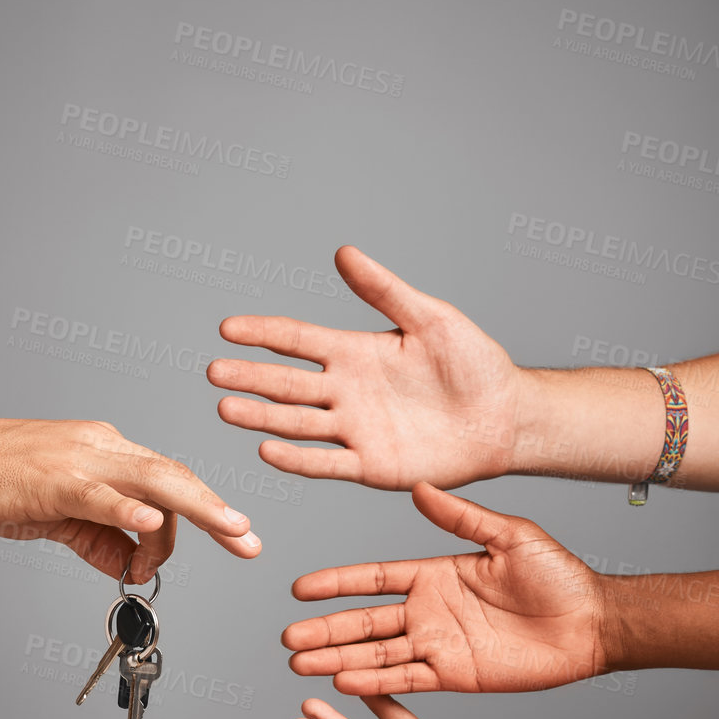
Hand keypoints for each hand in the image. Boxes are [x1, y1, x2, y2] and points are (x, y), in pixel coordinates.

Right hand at [0, 415, 261, 582]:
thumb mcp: (57, 514)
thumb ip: (99, 538)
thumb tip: (133, 565)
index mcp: (105, 450)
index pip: (168, 481)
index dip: (205, 511)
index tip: (235, 537)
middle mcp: (101, 447)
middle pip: (176, 478)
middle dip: (220, 511)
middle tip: (251, 541)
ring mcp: (78, 460)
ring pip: (153, 481)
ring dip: (199, 508)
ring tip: (232, 531)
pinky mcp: (52, 480)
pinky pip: (100, 495)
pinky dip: (129, 511)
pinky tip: (152, 526)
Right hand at [208, 245, 526, 488]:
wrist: (505, 417)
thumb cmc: (474, 363)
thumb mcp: (430, 317)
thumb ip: (384, 290)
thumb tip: (343, 253)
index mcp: (356, 352)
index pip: (297, 340)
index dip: (263, 334)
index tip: (227, 328)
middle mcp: (347, 391)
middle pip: (287, 382)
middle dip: (250, 376)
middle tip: (213, 370)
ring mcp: (355, 430)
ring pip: (297, 422)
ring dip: (262, 416)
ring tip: (227, 407)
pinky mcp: (370, 465)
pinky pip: (325, 464)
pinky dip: (297, 460)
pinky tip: (268, 451)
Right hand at [283, 482, 611, 693]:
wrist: (594, 622)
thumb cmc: (560, 575)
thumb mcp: (509, 536)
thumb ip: (461, 518)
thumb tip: (421, 488)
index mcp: (436, 573)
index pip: (373, 579)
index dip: (336, 584)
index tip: (299, 589)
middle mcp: (429, 611)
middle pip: (364, 622)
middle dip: (325, 630)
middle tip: (288, 638)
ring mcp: (440, 645)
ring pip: (377, 654)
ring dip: (339, 660)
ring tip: (301, 664)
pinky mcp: (456, 676)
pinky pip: (408, 680)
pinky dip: (376, 683)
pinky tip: (345, 684)